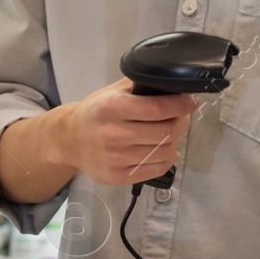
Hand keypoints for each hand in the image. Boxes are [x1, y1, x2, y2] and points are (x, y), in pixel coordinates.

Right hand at [55, 78, 199, 186]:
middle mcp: (114, 134)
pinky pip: (156, 168)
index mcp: (112, 108)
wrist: (68, 139)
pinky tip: (162, 149)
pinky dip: (167, 158)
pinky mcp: (118, 176)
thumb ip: (139, 85)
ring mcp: (116, 158)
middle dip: (181, 122)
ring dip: (175, 141)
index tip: (191, 102)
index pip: (157, 108)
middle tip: (182, 117)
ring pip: (165, 151)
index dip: (181, 105)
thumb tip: (170, 83)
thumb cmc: (94, 113)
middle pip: (166, 131)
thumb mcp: (111, 92)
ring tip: (170, 132)